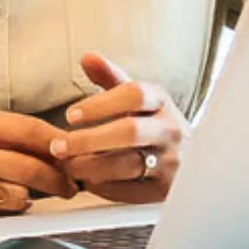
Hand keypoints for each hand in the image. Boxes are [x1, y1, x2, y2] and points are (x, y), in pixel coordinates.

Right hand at [0, 107, 77, 219]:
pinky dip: (10, 216)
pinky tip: (7, 209)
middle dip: (57, 178)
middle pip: (29, 166)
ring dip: (34, 199)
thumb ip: (3, 133)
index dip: (57, 143)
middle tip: (71, 184)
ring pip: (17, 197)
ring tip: (37, 196)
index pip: (28, 128)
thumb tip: (55, 145)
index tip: (75, 151)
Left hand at [50, 51, 188, 202]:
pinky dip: (103, 187)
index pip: (133, 94)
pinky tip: (86, 181)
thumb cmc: (151, 121)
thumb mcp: (135, 96)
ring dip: (90, 166)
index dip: (100, 104)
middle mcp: (170, 129)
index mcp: (160, 100)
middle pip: (130, 131)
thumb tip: (87, 57)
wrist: (189, 158)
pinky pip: (130, 191)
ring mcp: (171, 161)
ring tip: (67, 165)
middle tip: (59, 146)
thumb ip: (109, 76)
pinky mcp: (165, 190)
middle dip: (89, 139)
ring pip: (127, 164)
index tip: (71, 115)